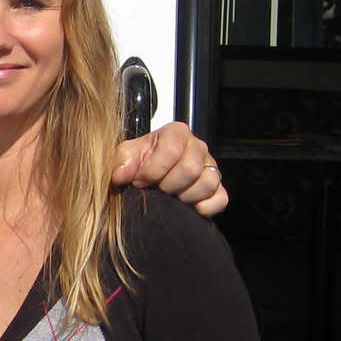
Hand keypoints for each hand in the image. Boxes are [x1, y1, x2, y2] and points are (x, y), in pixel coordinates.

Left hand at [111, 122, 227, 216]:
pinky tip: (187, 206)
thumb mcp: (127, 154)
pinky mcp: (218, 188)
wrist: (152, 174)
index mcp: (177, 133)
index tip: (139, 181)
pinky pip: (220, 200)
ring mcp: (211, 168)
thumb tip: (121, 175)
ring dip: (184, 197)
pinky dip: (203, 207)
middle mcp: (198, 147)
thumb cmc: (142, 161)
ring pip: (207, 184)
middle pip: (190, 169)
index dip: (153, 170)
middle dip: (167, 185)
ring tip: (170, 196)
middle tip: (155, 189)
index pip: (172, 150)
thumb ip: (123, 160)